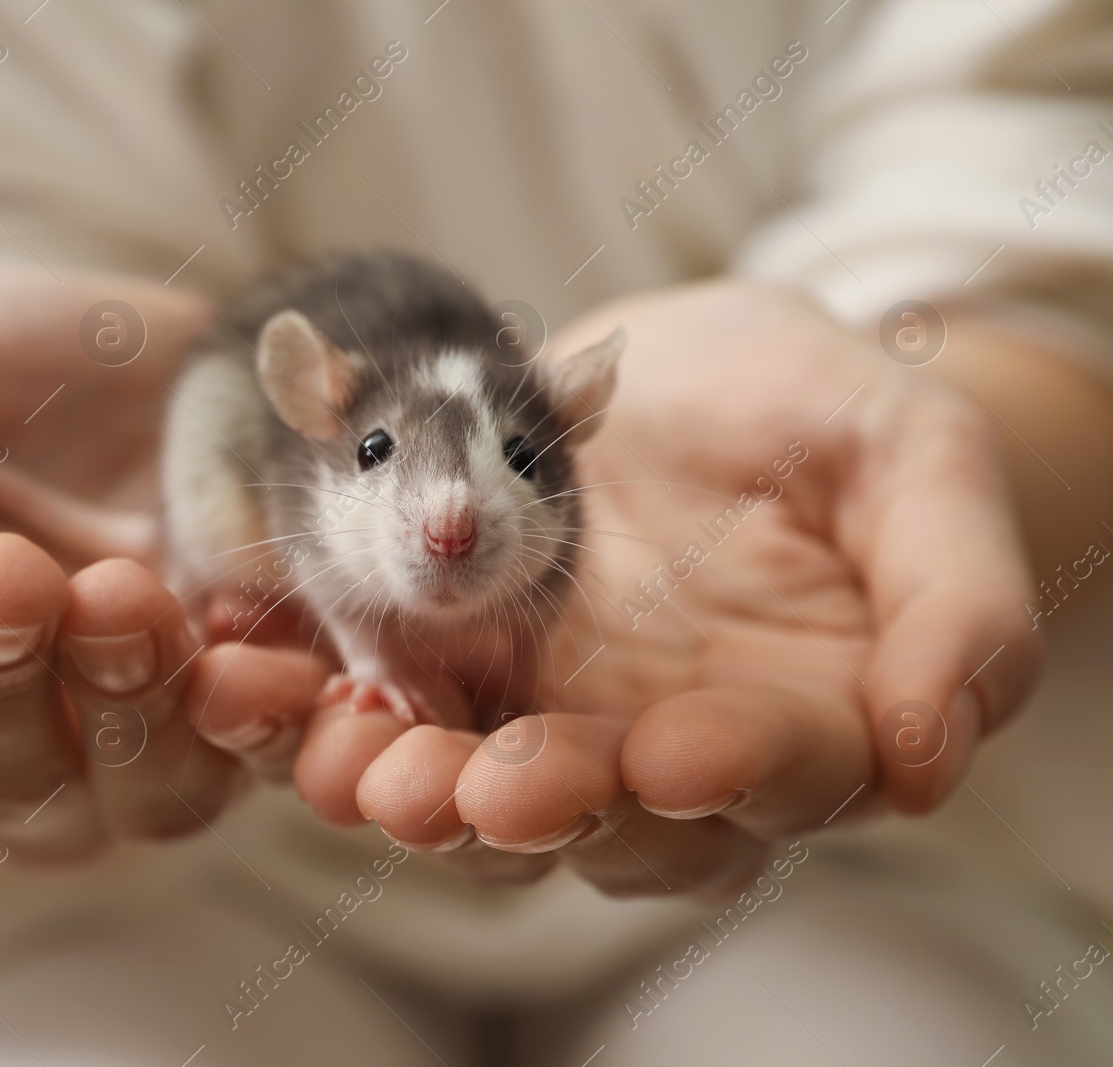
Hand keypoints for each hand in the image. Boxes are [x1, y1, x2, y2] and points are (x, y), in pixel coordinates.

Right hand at [0, 268, 327, 859]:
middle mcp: (14, 739)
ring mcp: (144, 738)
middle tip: (1, 576)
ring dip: (128, 708)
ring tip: (122, 597)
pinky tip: (257, 668)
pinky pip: (270, 763)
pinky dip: (266, 731)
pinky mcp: (256, 708)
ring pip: (136, 794)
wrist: (137, 341)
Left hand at [288, 278, 1043, 893]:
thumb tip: (932, 758)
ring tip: (345, 763)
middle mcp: (664, 753)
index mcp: (799, 721)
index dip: (732, 772)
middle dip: (533, 810)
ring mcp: (550, 719)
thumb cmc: (828, 418)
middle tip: (469, 791)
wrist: (703, 374)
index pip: (777, 776)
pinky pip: (384, 713)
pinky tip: (266, 685)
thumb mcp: (921, 464)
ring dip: (408, 790)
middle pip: (604, 821)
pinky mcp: (451, 669)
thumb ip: (956, 602)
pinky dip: (326, 712)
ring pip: (477, 795)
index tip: (675, 753)